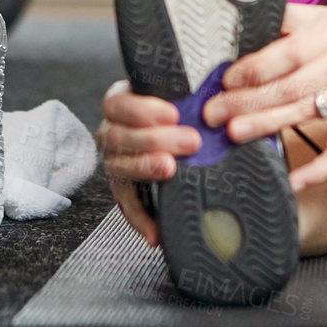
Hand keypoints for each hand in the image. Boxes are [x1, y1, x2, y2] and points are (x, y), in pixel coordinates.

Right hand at [95, 78, 197, 248]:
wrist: (177, 136)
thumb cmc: (179, 111)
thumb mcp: (179, 96)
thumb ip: (187, 94)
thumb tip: (215, 96)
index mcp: (121, 103)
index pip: (119, 104)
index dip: (142, 109)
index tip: (173, 113)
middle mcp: (111, 132)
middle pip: (121, 136)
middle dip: (156, 139)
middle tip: (191, 141)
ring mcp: (115, 162)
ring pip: (120, 166)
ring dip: (147, 168)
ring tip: (171, 169)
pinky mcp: (122, 189)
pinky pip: (127, 205)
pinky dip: (141, 219)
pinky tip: (155, 231)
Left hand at [201, 0, 326, 192]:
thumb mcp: (324, 14)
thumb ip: (286, 19)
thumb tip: (246, 23)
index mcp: (323, 38)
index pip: (283, 55)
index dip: (252, 69)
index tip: (225, 80)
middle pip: (286, 87)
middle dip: (246, 101)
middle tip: (213, 113)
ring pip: (303, 114)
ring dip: (267, 126)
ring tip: (235, 134)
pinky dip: (318, 169)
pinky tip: (293, 182)